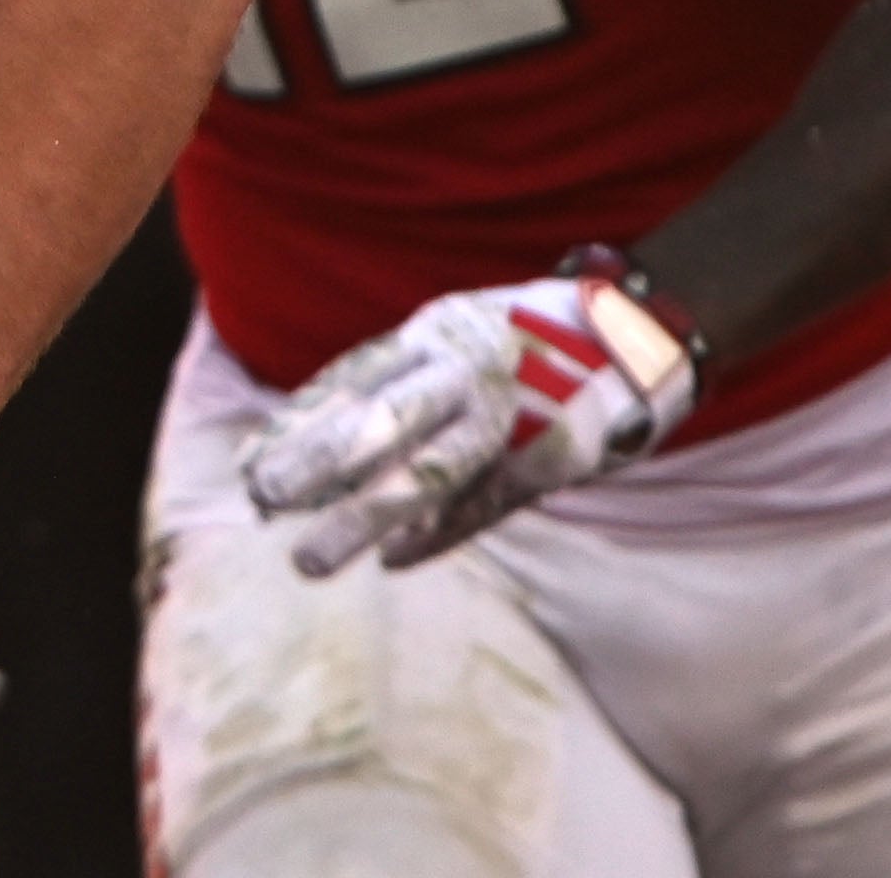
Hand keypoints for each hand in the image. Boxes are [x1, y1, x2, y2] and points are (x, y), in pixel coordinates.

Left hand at [241, 264, 695, 574]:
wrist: (642, 326)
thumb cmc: (531, 334)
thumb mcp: (457, 330)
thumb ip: (400, 374)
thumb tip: (312, 424)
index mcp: (438, 335)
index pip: (354, 382)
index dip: (299, 425)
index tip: (248, 464)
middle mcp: (468, 370)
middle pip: (381, 420)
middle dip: (317, 464)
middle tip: (259, 501)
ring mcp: (513, 415)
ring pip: (428, 472)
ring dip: (364, 518)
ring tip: (308, 559)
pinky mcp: (553, 456)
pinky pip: (485, 503)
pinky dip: (438, 536)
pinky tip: (392, 564)